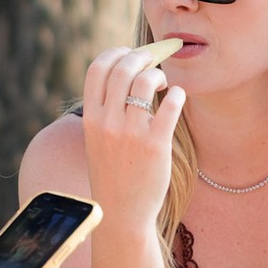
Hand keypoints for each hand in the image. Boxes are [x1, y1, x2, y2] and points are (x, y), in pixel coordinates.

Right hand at [78, 39, 183, 234]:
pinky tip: (178, 98)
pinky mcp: (155, 145)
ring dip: (159, 75)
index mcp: (90, 119)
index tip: (128, 54)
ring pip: (146, 82)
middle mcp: (107, 123)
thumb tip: (125, 78)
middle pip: (122, 68)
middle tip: (153, 62)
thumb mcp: (97, 141)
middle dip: (141, 57)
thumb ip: (106, 112)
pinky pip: (170, 106)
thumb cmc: (113, 174)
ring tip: (164, 84)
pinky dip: (177, 94)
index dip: (114, 54)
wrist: (121, 214)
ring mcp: (131, 134)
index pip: (97, 69)